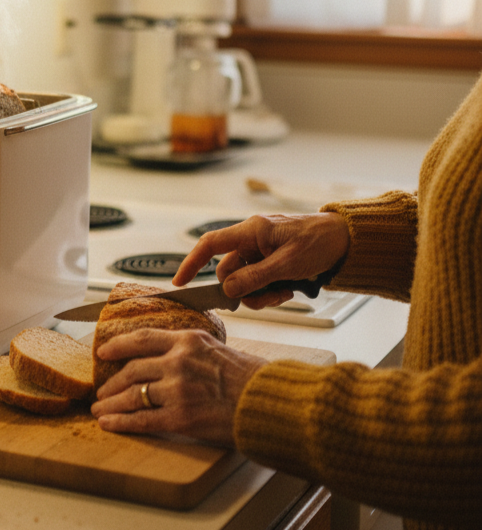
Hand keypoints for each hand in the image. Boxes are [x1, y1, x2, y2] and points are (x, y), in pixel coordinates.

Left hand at [90, 328, 265, 445]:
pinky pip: (142, 420)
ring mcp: (178, 390)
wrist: (270, 403)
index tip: (104, 352)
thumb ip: (190, 351)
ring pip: (132, 395)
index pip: (143, 338)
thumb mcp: (217, 349)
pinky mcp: (180, 418)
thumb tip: (167, 358)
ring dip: (111, 404)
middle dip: (112, 383)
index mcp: (188, 340)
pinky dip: (121, 423)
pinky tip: (109, 424)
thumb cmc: (251, 379)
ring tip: (100, 409)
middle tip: (102, 391)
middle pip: (132, 370)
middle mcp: (178, 361)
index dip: (119, 345)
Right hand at [174, 212, 350, 308]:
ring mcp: (261, 251)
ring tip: (283, 293)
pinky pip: (259, 282)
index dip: (192, 263)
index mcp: (252, 230)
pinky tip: (288, 289)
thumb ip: (255, 277)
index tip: (181, 282)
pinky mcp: (271, 261)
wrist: (348, 240)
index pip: (211, 244)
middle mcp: (252, 239)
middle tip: (265, 298)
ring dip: (259, 293)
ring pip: (244, 280)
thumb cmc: (321, 242)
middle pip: (229, 270)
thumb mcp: (288, 264)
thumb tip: (228, 290)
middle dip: (243, 290)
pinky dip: (270, 291)